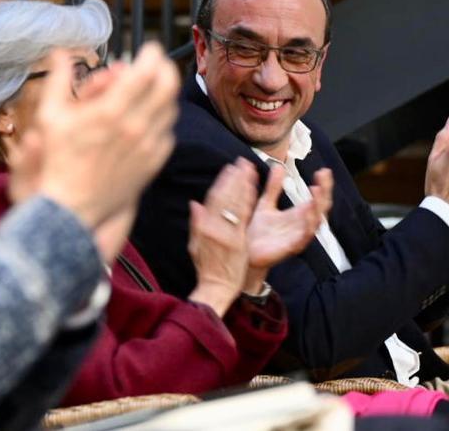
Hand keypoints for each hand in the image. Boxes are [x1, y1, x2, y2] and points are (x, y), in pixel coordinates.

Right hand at [34, 43, 180, 236]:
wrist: (73, 206)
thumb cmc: (59, 160)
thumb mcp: (50, 116)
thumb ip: (58, 80)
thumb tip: (60, 53)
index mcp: (111, 111)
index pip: (146, 70)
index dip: (152, 53)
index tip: (147, 48)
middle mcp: (135, 127)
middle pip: (168, 85)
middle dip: (165, 67)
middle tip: (156, 63)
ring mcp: (148, 146)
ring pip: (171, 108)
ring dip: (164, 92)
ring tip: (152, 88)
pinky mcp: (154, 163)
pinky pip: (168, 133)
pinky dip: (162, 120)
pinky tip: (149, 118)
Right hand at [186, 159, 259, 315]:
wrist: (216, 287)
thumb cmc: (206, 268)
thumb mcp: (194, 245)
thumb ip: (196, 223)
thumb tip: (194, 203)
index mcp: (202, 227)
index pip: (212, 199)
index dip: (221, 182)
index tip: (228, 168)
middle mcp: (212, 227)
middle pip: (224, 197)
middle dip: (233, 178)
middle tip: (241, 162)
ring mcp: (226, 233)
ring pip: (234, 202)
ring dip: (242, 183)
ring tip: (249, 168)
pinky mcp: (238, 241)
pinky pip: (243, 216)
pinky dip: (248, 199)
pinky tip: (254, 187)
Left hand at [246, 167, 331, 288]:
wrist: (244, 252)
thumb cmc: (257, 231)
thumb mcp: (265, 204)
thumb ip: (273, 187)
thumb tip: (278, 166)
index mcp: (297, 214)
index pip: (316, 198)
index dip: (323, 185)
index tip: (324, 170)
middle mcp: (302, 225)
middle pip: (321, 207)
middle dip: (325, 191)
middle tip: (324, 176)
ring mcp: (298, 236)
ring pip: (316, 221)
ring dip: (318, 206)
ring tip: (317, 189)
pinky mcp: (292, 247)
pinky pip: (305, 237)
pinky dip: (309, 225)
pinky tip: (309, 214)